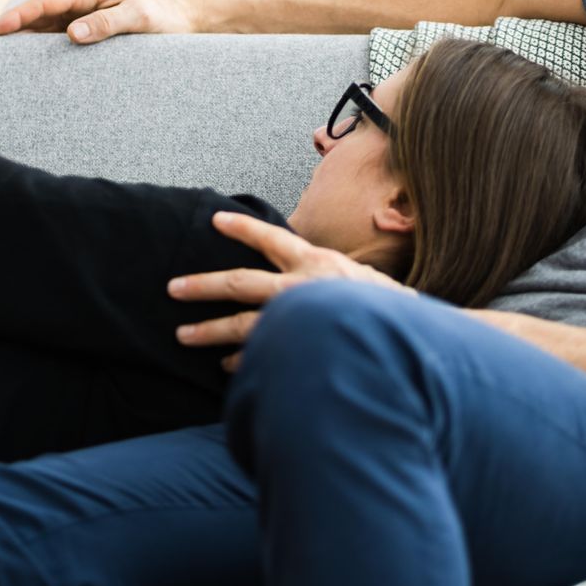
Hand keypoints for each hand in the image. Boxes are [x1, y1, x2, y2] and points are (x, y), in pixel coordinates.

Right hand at [0, 0, 197, 41]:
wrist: (185, 18)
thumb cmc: (165, 14)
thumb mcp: (140, 17)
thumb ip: (107, 23)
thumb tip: (73, 34)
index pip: (46, 2)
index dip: (19, 15)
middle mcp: (82, 2)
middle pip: (38, 14)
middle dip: (10, 26)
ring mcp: (83, 16)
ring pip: (43, 26)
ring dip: (22, 38)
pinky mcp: (88, 30)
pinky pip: (57, 38)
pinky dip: (39, 47)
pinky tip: (26, 62)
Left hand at [169, 212, 411, 370]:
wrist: (413, 339)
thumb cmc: (385, 309)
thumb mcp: (355, 279)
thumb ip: (321, 278)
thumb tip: (294, 282)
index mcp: (317, 264)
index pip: (272, 238)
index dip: (242, 229)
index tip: (215, 219)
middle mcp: (304, 288)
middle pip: (241, 283)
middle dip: (203, 286)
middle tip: (173, 288)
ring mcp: (300, 322)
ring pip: (244, 325)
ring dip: (210, 331)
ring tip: (184, 335)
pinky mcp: (301, 349)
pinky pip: (262, 354)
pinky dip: (243, 360)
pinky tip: (227, 365)